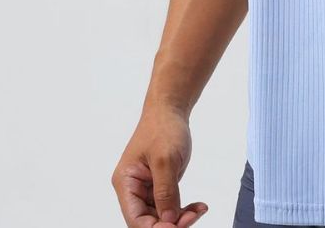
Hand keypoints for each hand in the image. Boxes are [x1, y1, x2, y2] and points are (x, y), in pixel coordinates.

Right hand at [112, 102, 209, 227]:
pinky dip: (183, 209)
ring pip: (160, 216)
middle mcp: (133, 189)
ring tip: (198, 209)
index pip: (135, 219)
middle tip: (193, 216)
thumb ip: (165, 191)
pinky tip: (198, 206)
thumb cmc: (163, 127)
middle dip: (170, 223)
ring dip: (180, 217)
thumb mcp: (165, 159)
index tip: (176, 226)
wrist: (170, 109)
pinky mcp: (159, 186)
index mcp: (126, 182)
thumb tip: (168, 220)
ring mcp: (146, 188)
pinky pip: (169, 206)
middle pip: (148, 221)